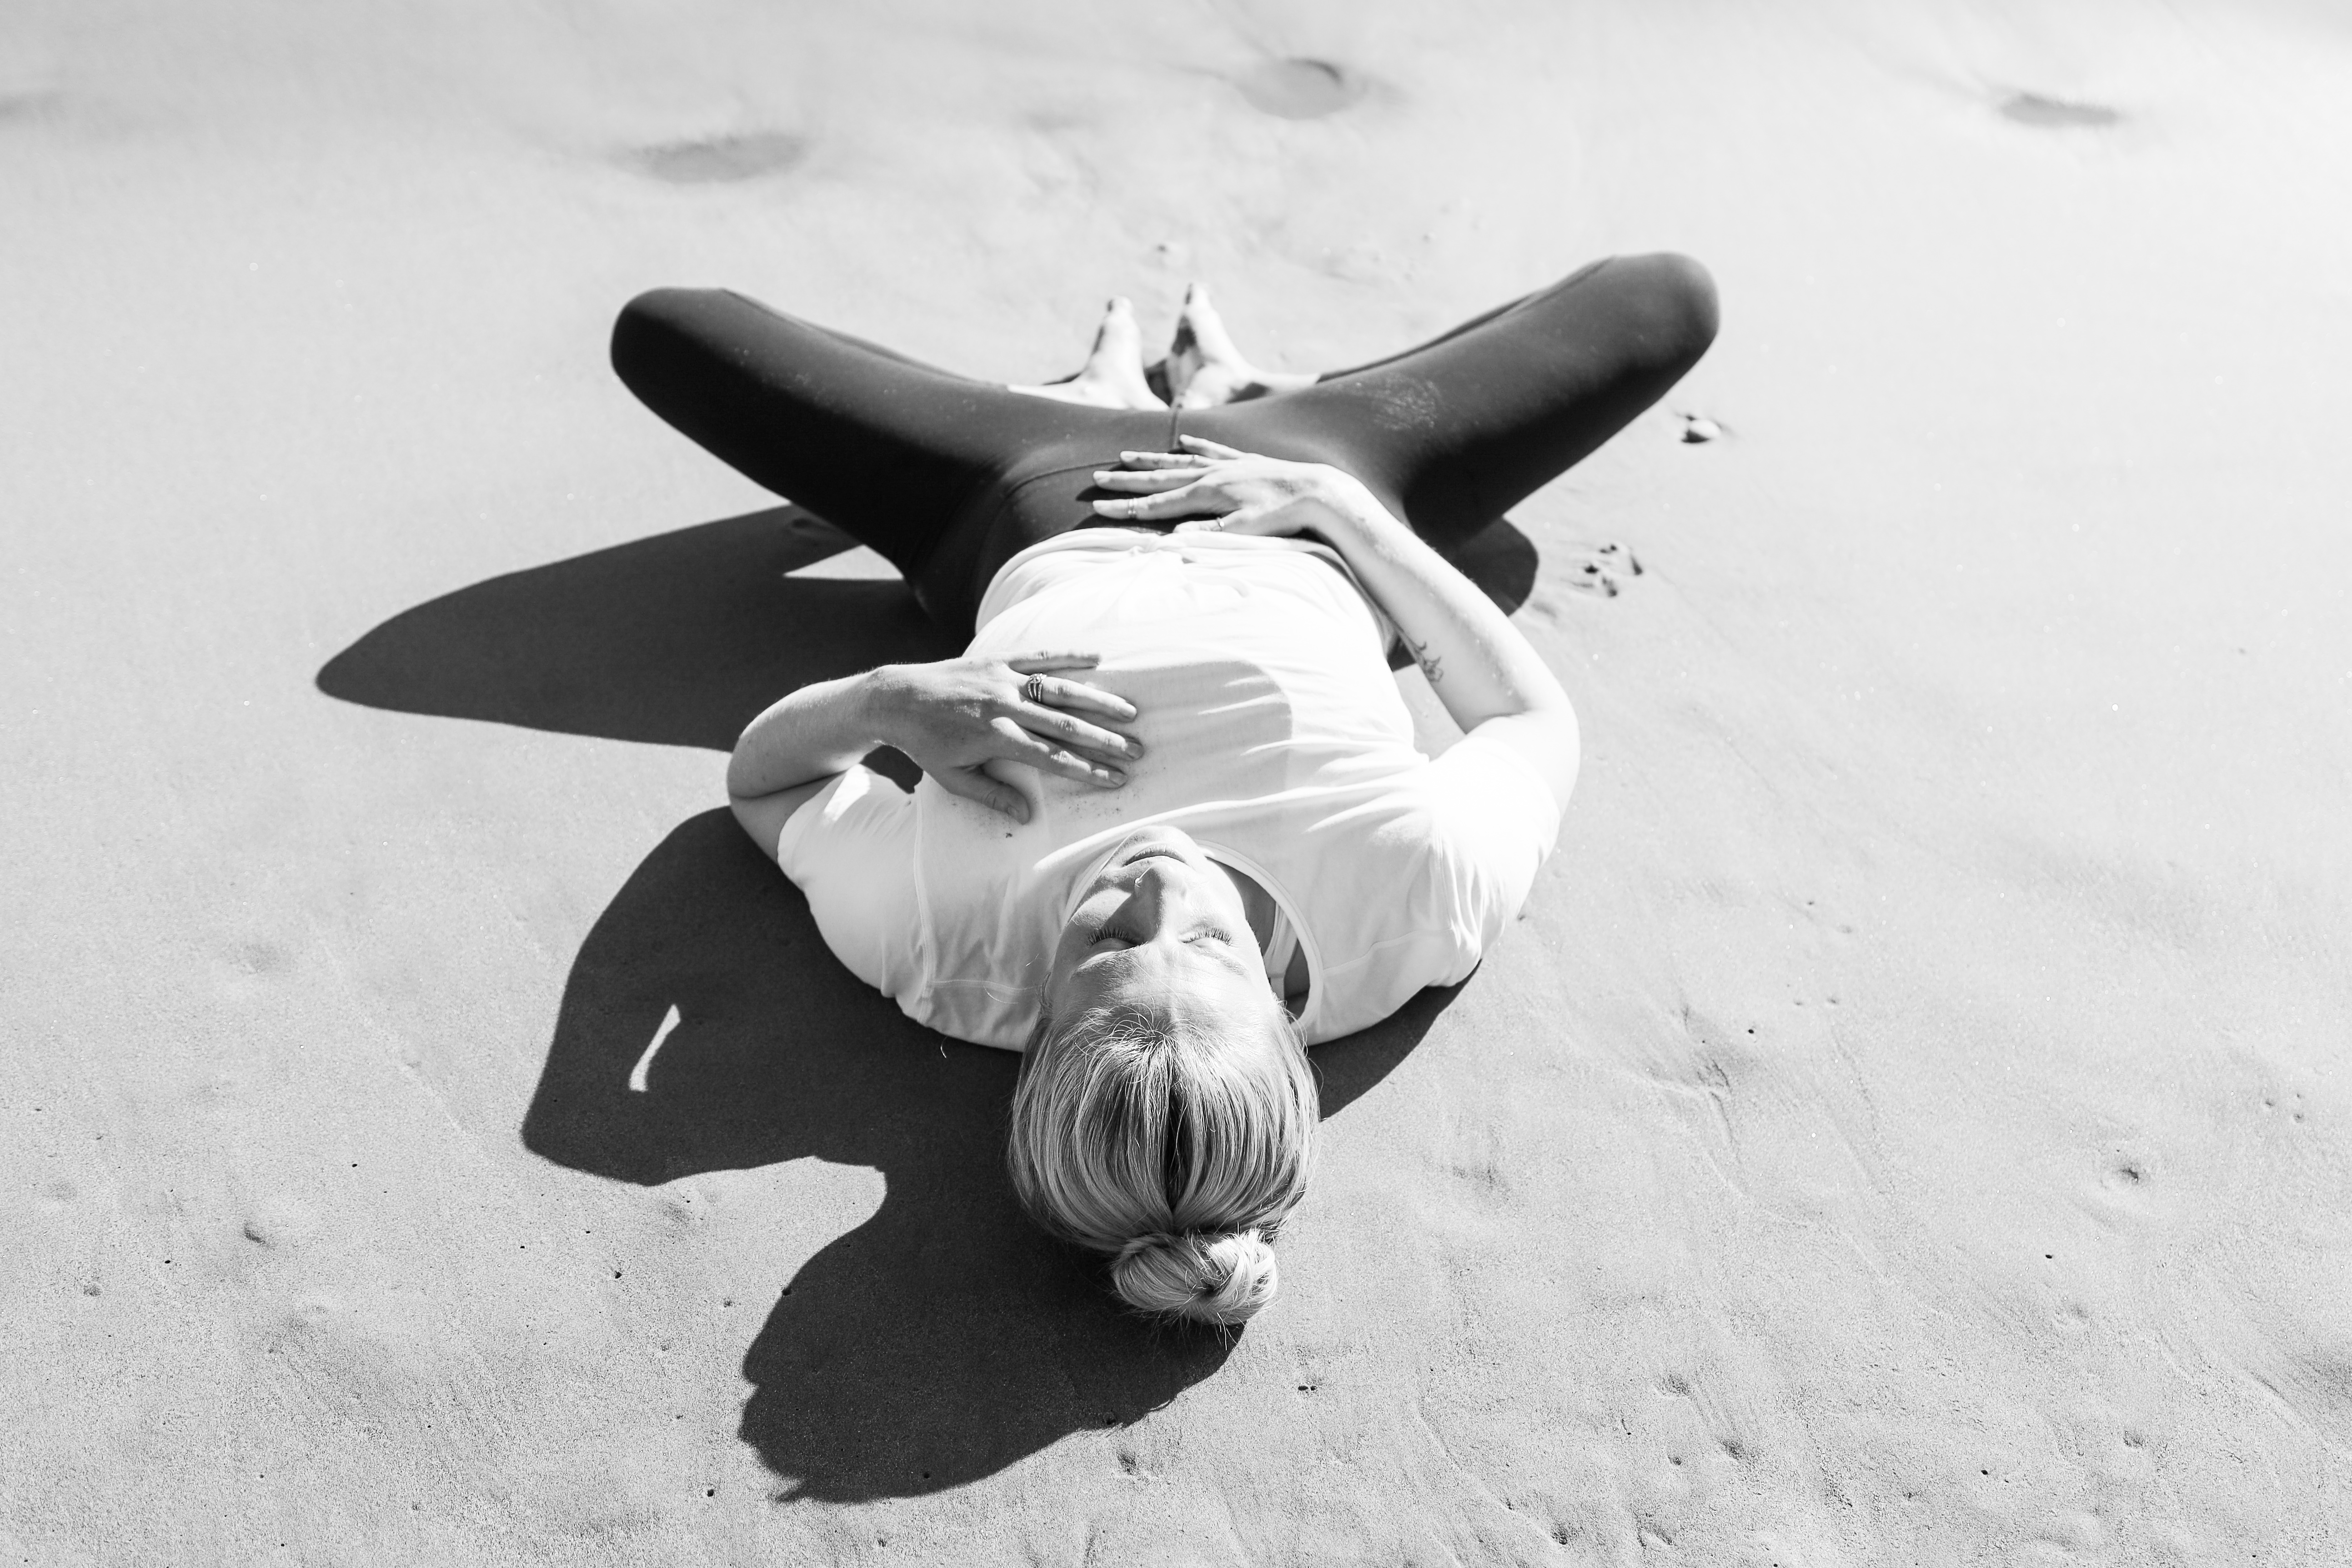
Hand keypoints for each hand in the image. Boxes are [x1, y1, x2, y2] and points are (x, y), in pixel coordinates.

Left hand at [869, 652, 1142, 822]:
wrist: (895, 698)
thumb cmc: (925, 744)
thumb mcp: (952, 778)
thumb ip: (992, 796)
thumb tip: (1028, 817)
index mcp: (995, 738)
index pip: (1052, 757)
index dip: (1088, 769)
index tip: (1117, 779)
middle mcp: (1003, 706)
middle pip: (1065, 724)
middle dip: (1105, 739)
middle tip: (1137, 750)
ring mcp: (1002, 679)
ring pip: (1060, 689)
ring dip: (1098, 700)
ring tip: (1130, 711)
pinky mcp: (997, 659)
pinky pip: (1039, 655)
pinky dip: (1069, 655)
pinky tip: (1098, 658)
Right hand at [1089, 436, 1369, 538]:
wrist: (1317, 491)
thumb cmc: (1281, 516)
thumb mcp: (1242, 532)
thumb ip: (1205, 534)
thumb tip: (1167, 539)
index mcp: (1206, 494)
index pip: (1157, 503)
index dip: (1126, 506)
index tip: (1098, 507)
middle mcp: (1211, 474)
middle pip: (1159, 477)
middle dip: (1126, 480)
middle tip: (1096, 477)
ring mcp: (1227, 464)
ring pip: (1179, 460)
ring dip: (1151, 459)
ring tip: (1126, 454)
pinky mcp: (1245, 460)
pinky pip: (1212, 449)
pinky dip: (1195, 445)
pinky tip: (1184, 440)